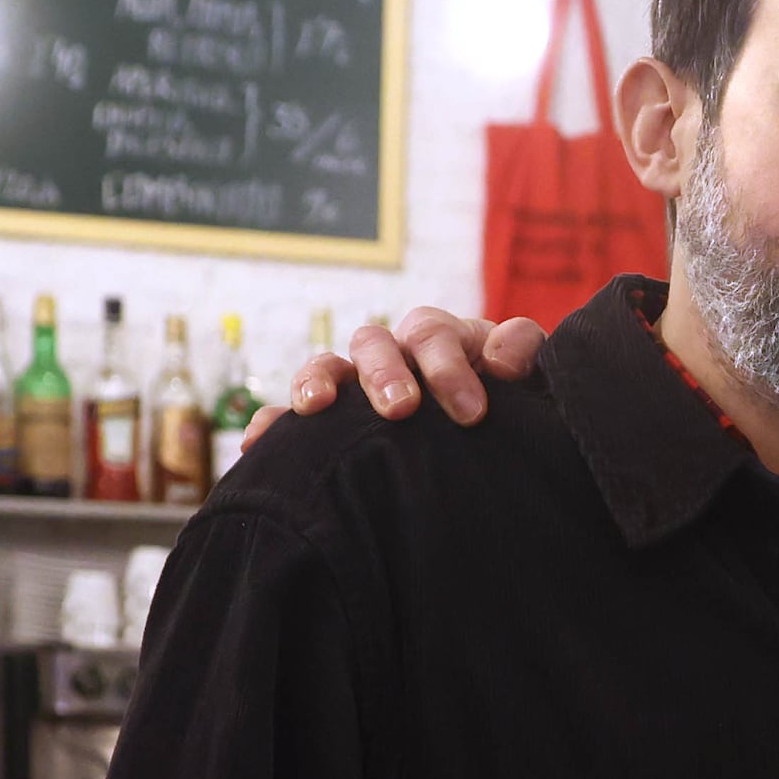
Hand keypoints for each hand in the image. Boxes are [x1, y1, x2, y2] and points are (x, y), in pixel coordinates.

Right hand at [289, 307, 545, 426]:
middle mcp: (393, 355)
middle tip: (402, 409)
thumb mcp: (522, 376)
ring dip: (319, 382)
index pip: (434, 335)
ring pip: (329, 367)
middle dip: (386, 373)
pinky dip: (274, 425)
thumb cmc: (504, 402)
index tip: (472, 412)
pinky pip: (291, 417)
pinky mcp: (330, 421)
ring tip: (317, 409)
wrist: (485, 436)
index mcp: (439, 340)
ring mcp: (356, 385)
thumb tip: (503, 360)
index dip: (451, 367)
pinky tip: (257, 443)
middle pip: (375, 343)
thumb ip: (521, 352)